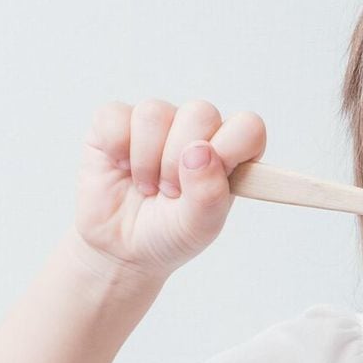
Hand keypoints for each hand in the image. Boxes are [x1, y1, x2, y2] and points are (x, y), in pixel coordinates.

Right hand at [75, 98, 266, 278]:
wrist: (122, 249)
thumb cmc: (168, 233)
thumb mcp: (198, 227)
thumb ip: (209, 193)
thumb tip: (200, 151)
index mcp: (227, 151)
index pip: (247, 127)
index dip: (229, 149)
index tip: (206, 182)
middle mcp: (194, 130)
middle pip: (200, 112)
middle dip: (179, 160)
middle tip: (170, 192)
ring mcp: (156, 123)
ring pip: (155, 113)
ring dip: (146, 159)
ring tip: (147, 186)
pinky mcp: (115, 122)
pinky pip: (115, 115)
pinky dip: (116, 147)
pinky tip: (121, 167)